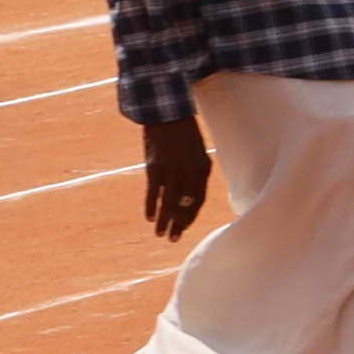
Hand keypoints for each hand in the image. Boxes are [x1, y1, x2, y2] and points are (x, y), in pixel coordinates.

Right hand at [139, 114, 211, 236]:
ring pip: (169, 201)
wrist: (166, 113)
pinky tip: (149, 217)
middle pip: (185, 204)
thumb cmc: (183, 135)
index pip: (198, 199)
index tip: (184, 229)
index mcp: (203, 168)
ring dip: (164, 220)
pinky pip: (153, 191)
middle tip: (173, 239)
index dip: (191, 216)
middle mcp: (190, 170)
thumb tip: (188, 196)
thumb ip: (194, 173)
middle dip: (179, 224)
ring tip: (160, 234)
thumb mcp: (196, 153)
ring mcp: (172, 169)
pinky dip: (151, 205)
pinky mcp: (155, 165)